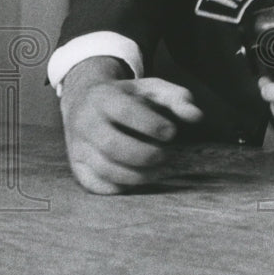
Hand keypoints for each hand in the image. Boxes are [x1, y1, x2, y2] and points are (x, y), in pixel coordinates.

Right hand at [59, 56, 201, 193]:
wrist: (84, 100)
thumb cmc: (127, 96)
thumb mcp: (151, 88)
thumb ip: (177, 98)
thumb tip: (197, 116)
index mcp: (103, 97)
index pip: (125, 112)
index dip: (151, 125)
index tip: (172, 132)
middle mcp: (85, 122)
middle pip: (113, 146)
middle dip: (146, 155)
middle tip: (166, 155)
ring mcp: (77, 146)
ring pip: (106, 169)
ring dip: (138, 175)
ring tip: (158, 169)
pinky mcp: (76, 166)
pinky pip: (96, 185)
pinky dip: (121, 187)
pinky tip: (138, 177)